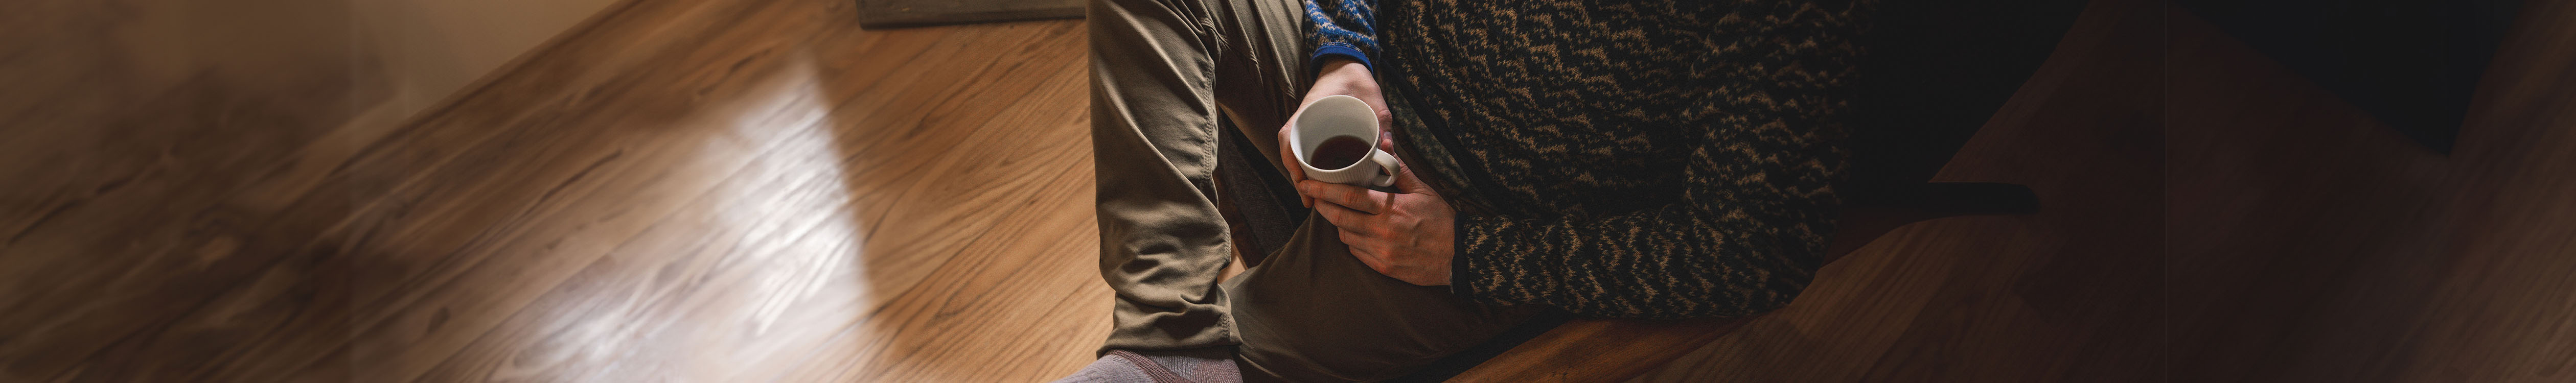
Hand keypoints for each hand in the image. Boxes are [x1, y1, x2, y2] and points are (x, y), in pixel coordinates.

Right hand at [1281, 59, 1393, 207]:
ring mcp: (1307, 125)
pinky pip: (1306, 151)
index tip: (1303, 185)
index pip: (1288, 139)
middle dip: (1299, 180)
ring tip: (1315, 201)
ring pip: (1297, 155)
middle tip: (1311, 203)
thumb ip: (1383, 124)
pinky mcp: (1315, 130)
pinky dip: (1309, 168)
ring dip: (1303, 177)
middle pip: (1290, 153)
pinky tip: (1320, 185)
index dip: (1292, 164)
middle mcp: (1304, 120)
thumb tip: (1388, 151)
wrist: (1349, 65)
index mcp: (1311, 110)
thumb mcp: (1375, 101)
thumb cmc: (1358, 81)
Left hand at [1296, 137, 1453, 285]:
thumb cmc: (1441, 220)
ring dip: (1338, 223)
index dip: (1323, 190)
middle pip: (1338, 218)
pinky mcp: (1383, 268)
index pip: (1348, 197)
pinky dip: (1352, 240)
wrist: (1460, 256)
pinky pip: (1356, 253)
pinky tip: (1357, 231)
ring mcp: (1381, 253)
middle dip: (1321, 206)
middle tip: (1313, 196)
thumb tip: (1383, 142)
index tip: (1306, 183)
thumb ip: (1398, 168)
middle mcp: (1382, 232)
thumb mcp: (1423, 190)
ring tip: (1339, 211)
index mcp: (1391, 209)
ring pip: (1345, 236)